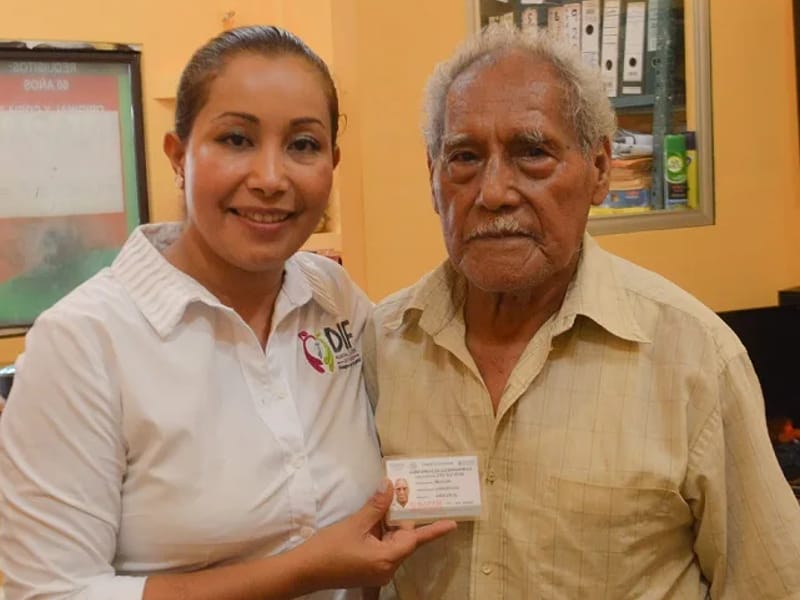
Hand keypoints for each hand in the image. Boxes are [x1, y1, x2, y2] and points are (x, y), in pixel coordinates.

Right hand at [299, 479, 456, 589]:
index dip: (434, 529)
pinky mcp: (368, 568)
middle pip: (403, 538)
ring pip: (392, 541)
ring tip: (391, 499)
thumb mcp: (355, 524)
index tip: (453, 524)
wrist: (304, 570)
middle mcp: (386, 568)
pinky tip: (377, 515)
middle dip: (403, 517)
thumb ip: (375, 506)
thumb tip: (390, 486)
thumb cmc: (329, 549)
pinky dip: (381, 531)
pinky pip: (382, 547)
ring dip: (390, 523)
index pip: (416, 540)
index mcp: (387, 559)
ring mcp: (377, 570)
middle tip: (407, 493)